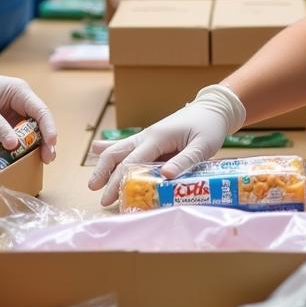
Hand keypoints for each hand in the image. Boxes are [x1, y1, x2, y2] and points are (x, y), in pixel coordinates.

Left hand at [0, 58, 57, 161]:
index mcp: (20, 93)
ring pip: (26, 135)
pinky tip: (0, 159)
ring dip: (27, 149)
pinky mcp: (4, 126)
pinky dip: (7, 150)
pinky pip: (11, 140)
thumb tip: (15, 145)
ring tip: (30, 164)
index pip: (41, 111)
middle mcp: (21, 105)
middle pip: (38, 125)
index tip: (51, 144)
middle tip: (47, 160)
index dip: (49, 128)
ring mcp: (13, 116)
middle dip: (43, 142)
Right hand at [88, 84, 244, 206]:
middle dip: (103, 172)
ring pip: (119, 148)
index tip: (108, 197)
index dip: (117, 179)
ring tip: (92, 180)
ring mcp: (147, 136)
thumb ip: (185, 160)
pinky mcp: (151, 139)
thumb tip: (165, 175)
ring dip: (104, 163)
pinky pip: (128, 146)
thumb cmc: (209, 127)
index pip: (131, 161)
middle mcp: (147, 136)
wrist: (212, 109)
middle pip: (117, 153)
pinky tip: (96, 150)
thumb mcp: (202, 146)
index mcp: (158, 138)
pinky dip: (111, 149)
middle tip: (93, 190)